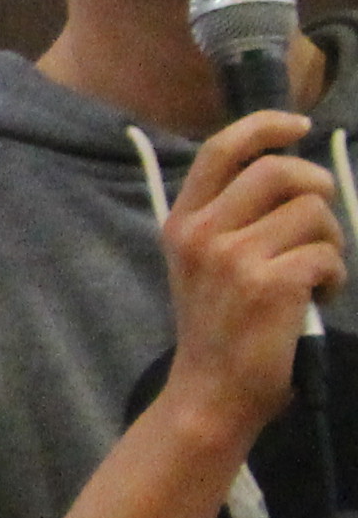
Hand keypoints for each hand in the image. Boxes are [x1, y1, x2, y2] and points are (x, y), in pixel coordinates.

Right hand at [162, 109, 344, 448]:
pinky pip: (327, 255)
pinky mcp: (270, 286)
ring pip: (313, 214)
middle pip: (280, 172)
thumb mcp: (199, 264)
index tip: (299, 125)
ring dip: (330, 242)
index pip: (223, 149)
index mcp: (183, 222)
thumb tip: (287, 176)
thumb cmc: (216, 329)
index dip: (266, 126)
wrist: (211, 392)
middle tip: (321, 221)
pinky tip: (318, 297)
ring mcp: (235, 258)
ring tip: (316, 273)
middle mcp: (203, 233)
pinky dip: (335, 276)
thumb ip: (226, 219)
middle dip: (317, 190)